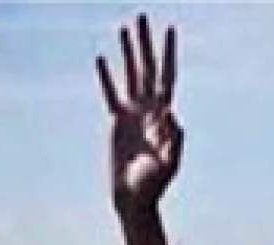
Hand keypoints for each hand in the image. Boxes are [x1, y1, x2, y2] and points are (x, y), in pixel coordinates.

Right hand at [95, 14, 181, 212]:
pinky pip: (110, 94)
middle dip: (146, 42)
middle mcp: (150, 109)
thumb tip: (171, 114)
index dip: (168, 53)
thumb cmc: (154, 185)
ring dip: (127, 52)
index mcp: (164, 115)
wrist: (135, 197)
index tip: (170, 29)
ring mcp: (133, 113)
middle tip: (142, 16)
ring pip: (130, 75)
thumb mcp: (168, 165)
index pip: (167, 76)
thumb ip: (172, 141)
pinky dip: (105, 77)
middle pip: (148, 68)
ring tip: (124, 28)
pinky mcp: (117, 122)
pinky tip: (101, 58)